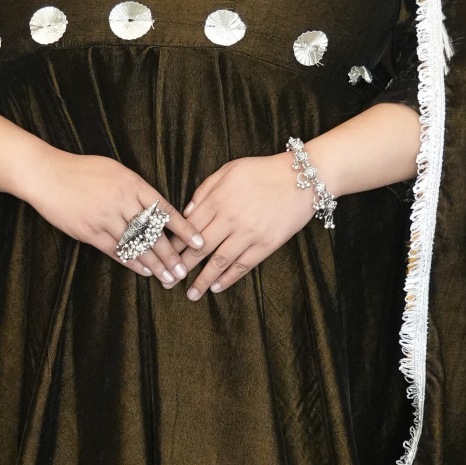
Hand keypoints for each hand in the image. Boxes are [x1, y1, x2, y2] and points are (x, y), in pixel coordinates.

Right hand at [29, 150, 191, 287]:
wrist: (47, 175)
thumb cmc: (82, 170)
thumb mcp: (115, 171)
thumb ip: (136, 189)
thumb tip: (157, 209)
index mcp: (132, 184)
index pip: (165, 210)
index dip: (184, 228)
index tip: (199, 242)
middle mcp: (121, 201)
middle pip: (153, 233)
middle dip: (171, 255)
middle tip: (184, 271)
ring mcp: (105, 218)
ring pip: (136, 245)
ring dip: (154, 264)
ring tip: (168, 277)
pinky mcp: (89, 232)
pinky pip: (115, 250)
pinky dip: (132, 262)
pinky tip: (144, 271)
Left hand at [172, 151, 317, 298]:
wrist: (302, 178)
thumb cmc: (263, 171)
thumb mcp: (229, 170)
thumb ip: (205, 190)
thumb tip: (187, 212)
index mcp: (218, 199)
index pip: (189, 226)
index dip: (174, 243)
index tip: (163, 255)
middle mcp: (230, 218)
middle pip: (200, 248)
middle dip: (181, 266)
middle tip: (168, 280)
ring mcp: (249, 233)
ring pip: (219, 262)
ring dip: (202, 280)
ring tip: (190, 294)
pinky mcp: (266, 244)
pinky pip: (243, 265)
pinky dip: (228, 278)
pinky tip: (216, 287)